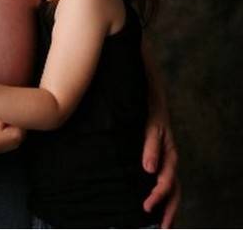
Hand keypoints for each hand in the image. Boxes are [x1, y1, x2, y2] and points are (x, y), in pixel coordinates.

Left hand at [141, 111, 179, 227]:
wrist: (153, 105)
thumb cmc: (152, 116)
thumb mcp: (151, 128)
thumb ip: (151, 147)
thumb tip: (149, 169)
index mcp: (170, 158)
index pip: (166, 183)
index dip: (157, 196)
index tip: (146, 207)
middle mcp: (170, 165)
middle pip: (174, 194)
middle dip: (169, 212)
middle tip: (162, 229)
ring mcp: (166, 166)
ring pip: (172, 193)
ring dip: (168, 209)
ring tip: (163, 226)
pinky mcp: (159, 165)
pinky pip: (164, 186)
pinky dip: (163, 199)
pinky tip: (156, 209)